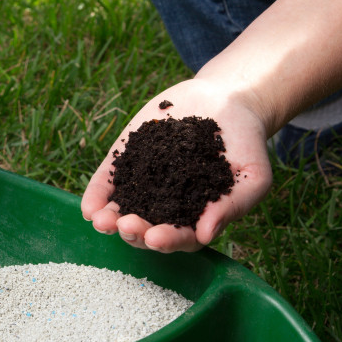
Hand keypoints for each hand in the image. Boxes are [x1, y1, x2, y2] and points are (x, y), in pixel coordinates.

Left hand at [80, 79, 272, 251]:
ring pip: (122, 210)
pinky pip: (108, 181)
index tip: (156, 238)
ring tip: (101, 221)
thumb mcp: (252, 176)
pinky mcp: (127, 160)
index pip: (180, 237)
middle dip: (135, 231)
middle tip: (127, 226)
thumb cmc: (245, 144)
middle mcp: (167, 206)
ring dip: (110, 221)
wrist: (227, 100)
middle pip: (147, 229)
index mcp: (197, 217)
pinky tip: (88, 208)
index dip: (168, 240)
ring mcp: (144, 184)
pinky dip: (96, 196)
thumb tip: (206, 236)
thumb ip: (232, 206)